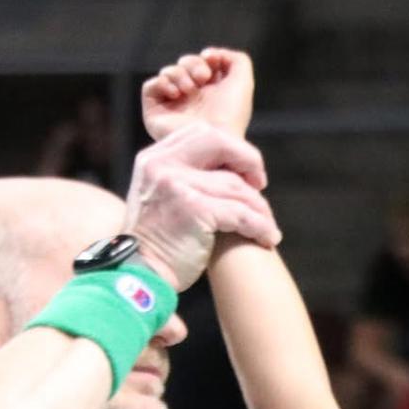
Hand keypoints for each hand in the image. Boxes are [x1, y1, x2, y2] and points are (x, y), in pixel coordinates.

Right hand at [122, 122, 279, 289]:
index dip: (232, 148)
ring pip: (237, 187)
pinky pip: (240, 213)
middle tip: (262, 187)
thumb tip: (233, 167)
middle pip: (221, 143)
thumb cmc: (159, 242)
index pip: (202, 133)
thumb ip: (186, 175)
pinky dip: (259, 227)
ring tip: (268, 226)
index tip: (247, 172)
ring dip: (260, 209)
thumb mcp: (161, 196)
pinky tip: (267, 237)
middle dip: (249, 162)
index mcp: (154, 158)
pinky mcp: (193, 210)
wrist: (140, 276)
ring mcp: (176, 185)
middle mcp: (162, 165)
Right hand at [142, 48, 255, 140]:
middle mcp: (192, 100)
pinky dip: (161, 83)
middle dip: (193, 64)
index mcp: (212, 94)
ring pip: (168, 72)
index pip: (203, 63)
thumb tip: (212, 55)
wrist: (214, 140)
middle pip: (184, 64)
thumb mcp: (243, 82)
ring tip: (190, 89)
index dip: (206, 58)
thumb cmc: (230, 115)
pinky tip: (175, 93)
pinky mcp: (155, 114)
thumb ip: (237, 60)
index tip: (212, 60)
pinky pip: (150, 86)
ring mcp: (173, 107)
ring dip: (180, 74)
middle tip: (203, 77)